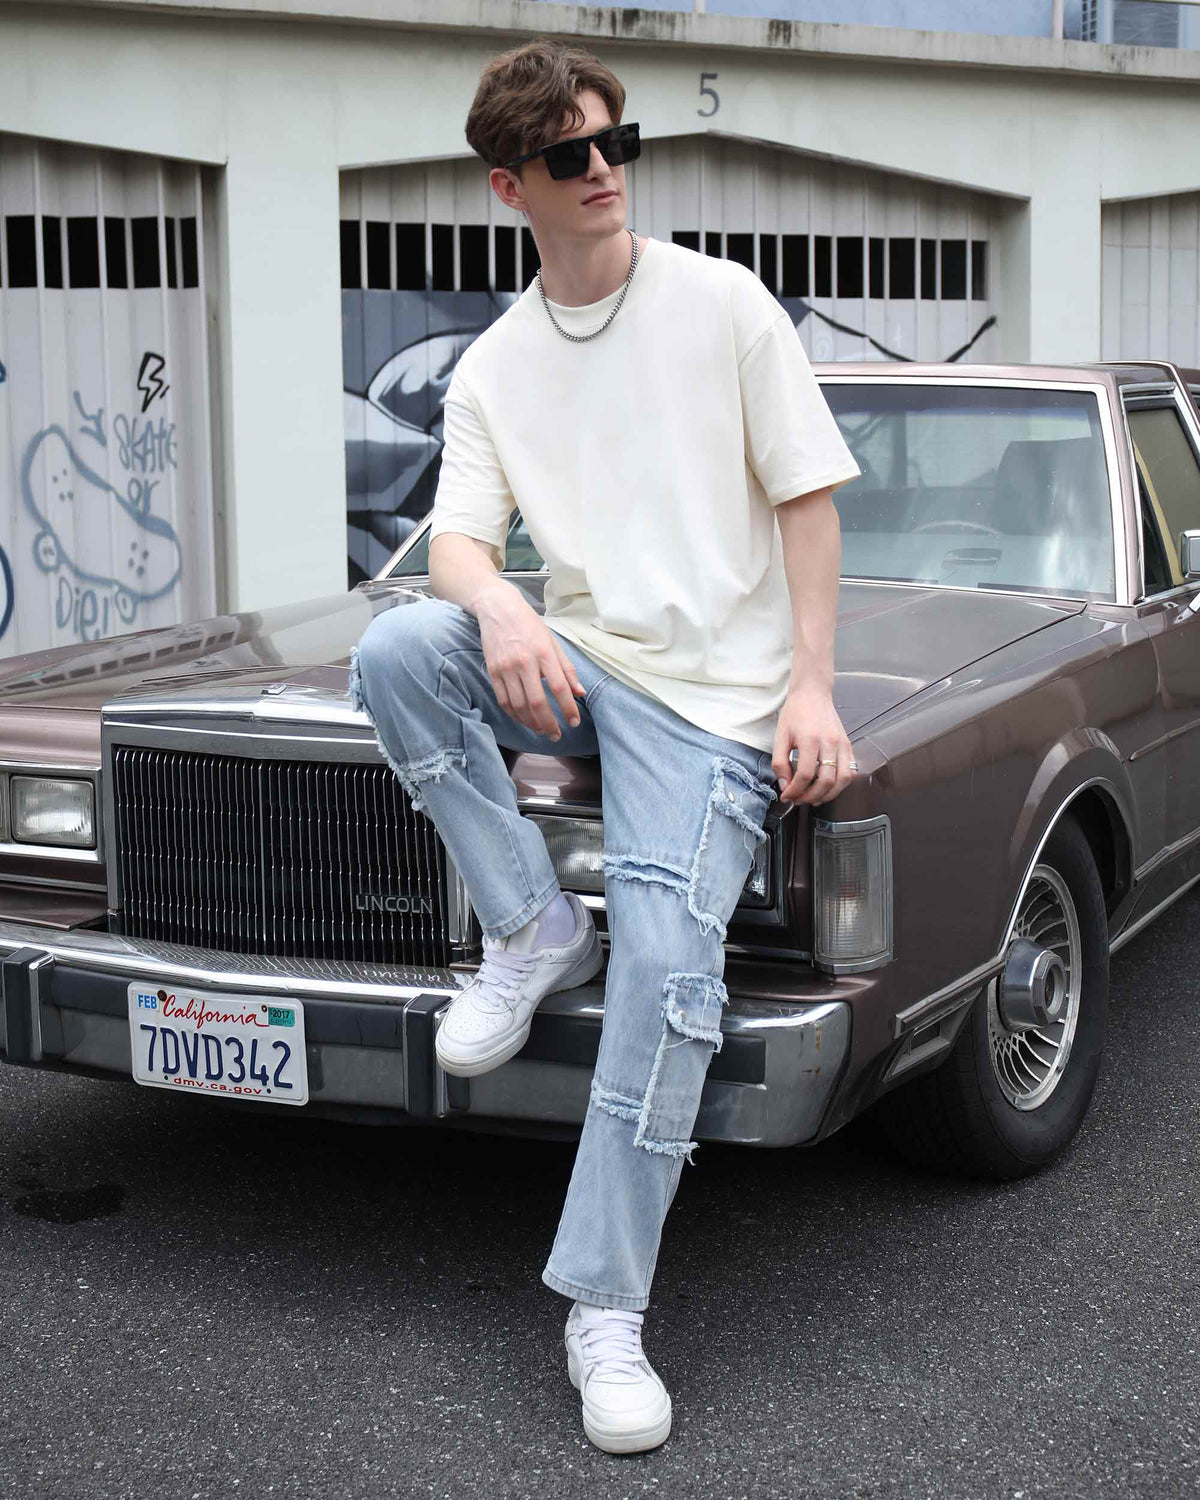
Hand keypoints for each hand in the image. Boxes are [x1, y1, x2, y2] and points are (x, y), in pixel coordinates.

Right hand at [470, 582, 584, 741]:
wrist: (497, 608)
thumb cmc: (529, 624)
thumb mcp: (552, 641)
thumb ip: (566, 668)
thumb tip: (579, 692)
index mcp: (544, 652)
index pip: (559, 687)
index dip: (568, 708)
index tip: (574, 722)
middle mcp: (524, 661)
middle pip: (537, 702)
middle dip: (549, 723)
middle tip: (556, 735)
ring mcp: (506, 668)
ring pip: (519, 705)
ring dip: (531, 723)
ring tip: (542, 730)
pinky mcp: (493, 671)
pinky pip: (504, 700)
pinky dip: (515, 715)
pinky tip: (524, 720)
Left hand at [771, 681, 856, 806]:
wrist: (813, 694)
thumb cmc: (796, 713)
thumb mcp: (780, 737)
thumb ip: (780, 763)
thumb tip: (785, 785)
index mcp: (810, 740)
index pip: (804, 775)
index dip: (794, 791)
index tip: (787, 796)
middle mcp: (830, 743)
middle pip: (825, 781)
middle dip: (810, 796)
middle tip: (799, 800)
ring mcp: (842, 745)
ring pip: (842, 780)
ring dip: (828, 795)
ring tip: (814, 798)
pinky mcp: (848, 746)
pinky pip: (850, 772)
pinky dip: (841, 785)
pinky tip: (828, 787)